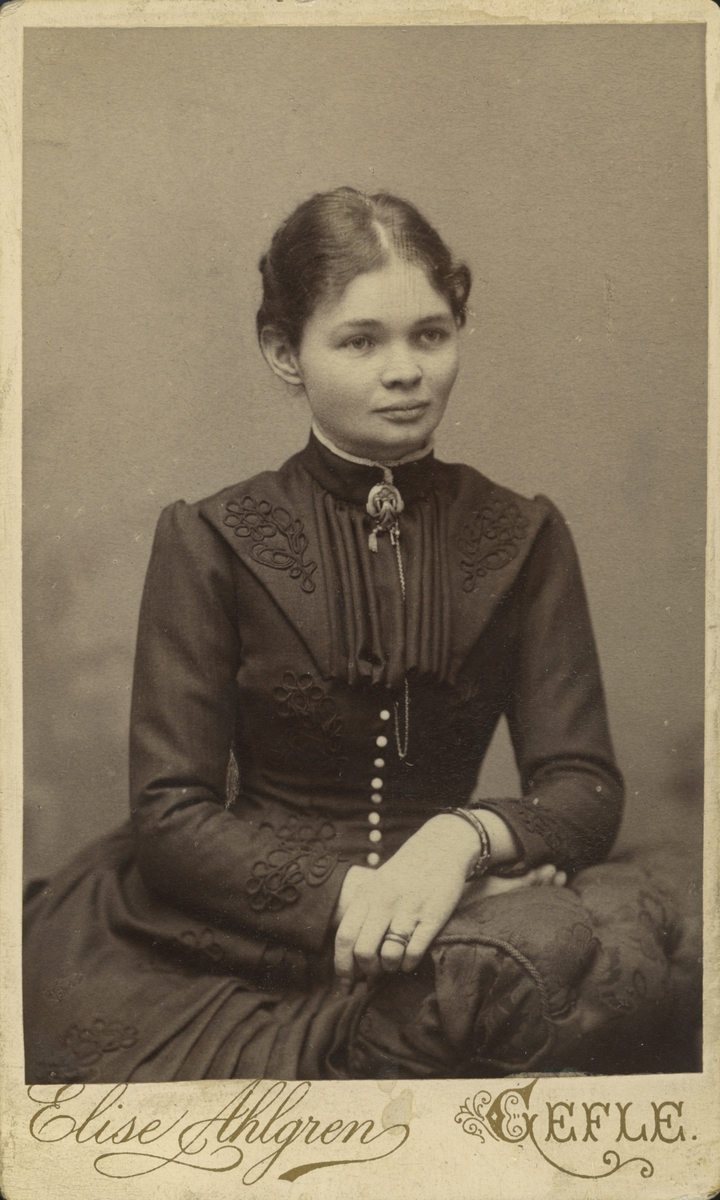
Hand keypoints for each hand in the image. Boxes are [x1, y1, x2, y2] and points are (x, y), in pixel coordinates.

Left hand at [334, 814, 479, 979]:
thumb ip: (363, 912)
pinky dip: (409, 963)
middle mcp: (384, 903)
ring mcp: (409, 910)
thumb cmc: (404, 872)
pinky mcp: (432, 918)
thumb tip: (351, 952)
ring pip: (389, 956)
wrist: (440, 848)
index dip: (341, 965)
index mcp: (366, 894)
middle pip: (363, 951)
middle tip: (373, 973)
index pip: (344, 936)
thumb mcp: (376, 884)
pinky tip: (410, 959)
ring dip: (389, 967)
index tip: (345, 982)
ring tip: (393, 962)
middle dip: (367, 970)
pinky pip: (414, 952)